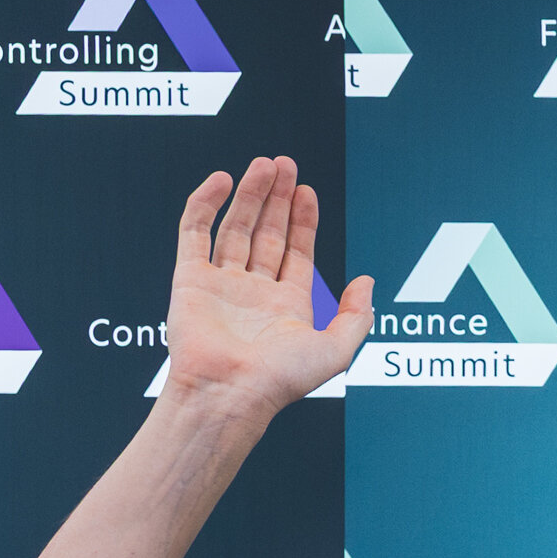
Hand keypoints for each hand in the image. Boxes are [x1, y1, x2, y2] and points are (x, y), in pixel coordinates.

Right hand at [162, 159, 373, 415]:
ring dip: (249, 195)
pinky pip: (194, 232)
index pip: (296, 252)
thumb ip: (358, 316)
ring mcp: (221, 284)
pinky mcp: (189, 279)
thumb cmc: (281, 380)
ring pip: (235, 227)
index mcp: (287, 306)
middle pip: (266, 233)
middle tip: (284, 164)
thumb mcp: (337, 350)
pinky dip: (205, 204)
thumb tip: (367, 281)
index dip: (302, 220)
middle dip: (277, 199)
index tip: (307, 191)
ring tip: (264, 165)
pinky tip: (222, 180)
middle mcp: (253, 293)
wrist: (231, 392)